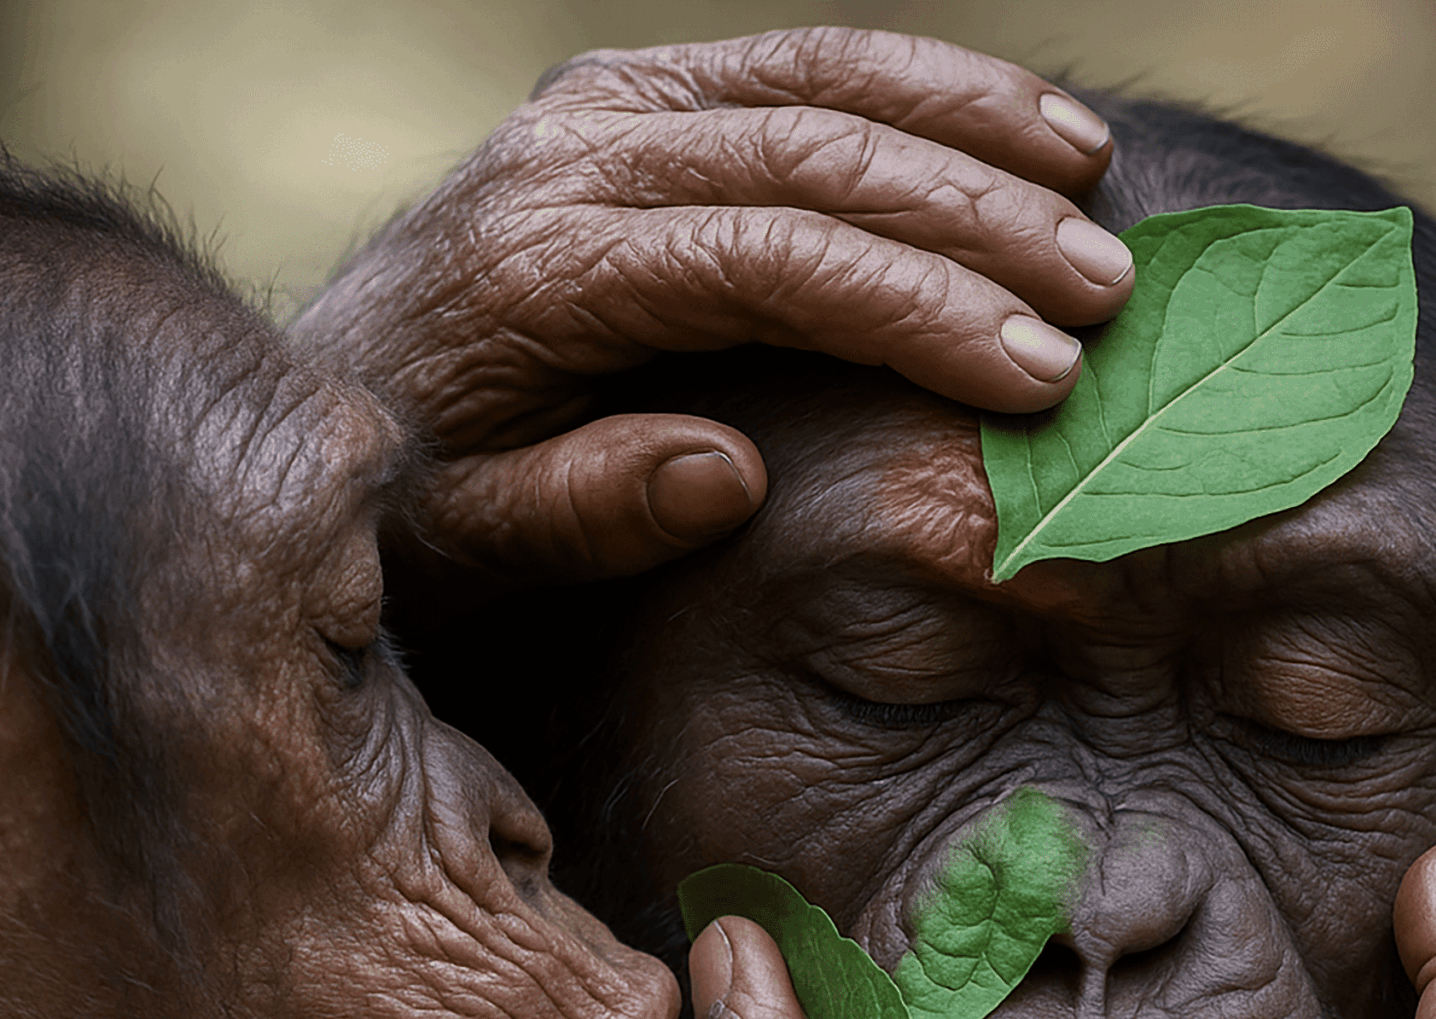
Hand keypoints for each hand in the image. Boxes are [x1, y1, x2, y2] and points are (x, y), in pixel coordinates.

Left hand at [292, 28, 1132, 587]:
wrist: (326, 384)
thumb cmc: (412, 490)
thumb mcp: (465, 539)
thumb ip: (581, 511)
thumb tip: (733, 471)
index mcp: (538, 264)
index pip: (765, 261)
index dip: (916, 310)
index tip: (1040, 378)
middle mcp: (572, 153)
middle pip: (811, 155)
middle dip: (976, 221)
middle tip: (1109, 296)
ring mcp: (606, 104)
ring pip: (820, 80)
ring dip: (971, 129)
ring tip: (1099, 191)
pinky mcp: (634, 90)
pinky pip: (799, 62)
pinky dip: (923, 84)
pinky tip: (1029, 126)